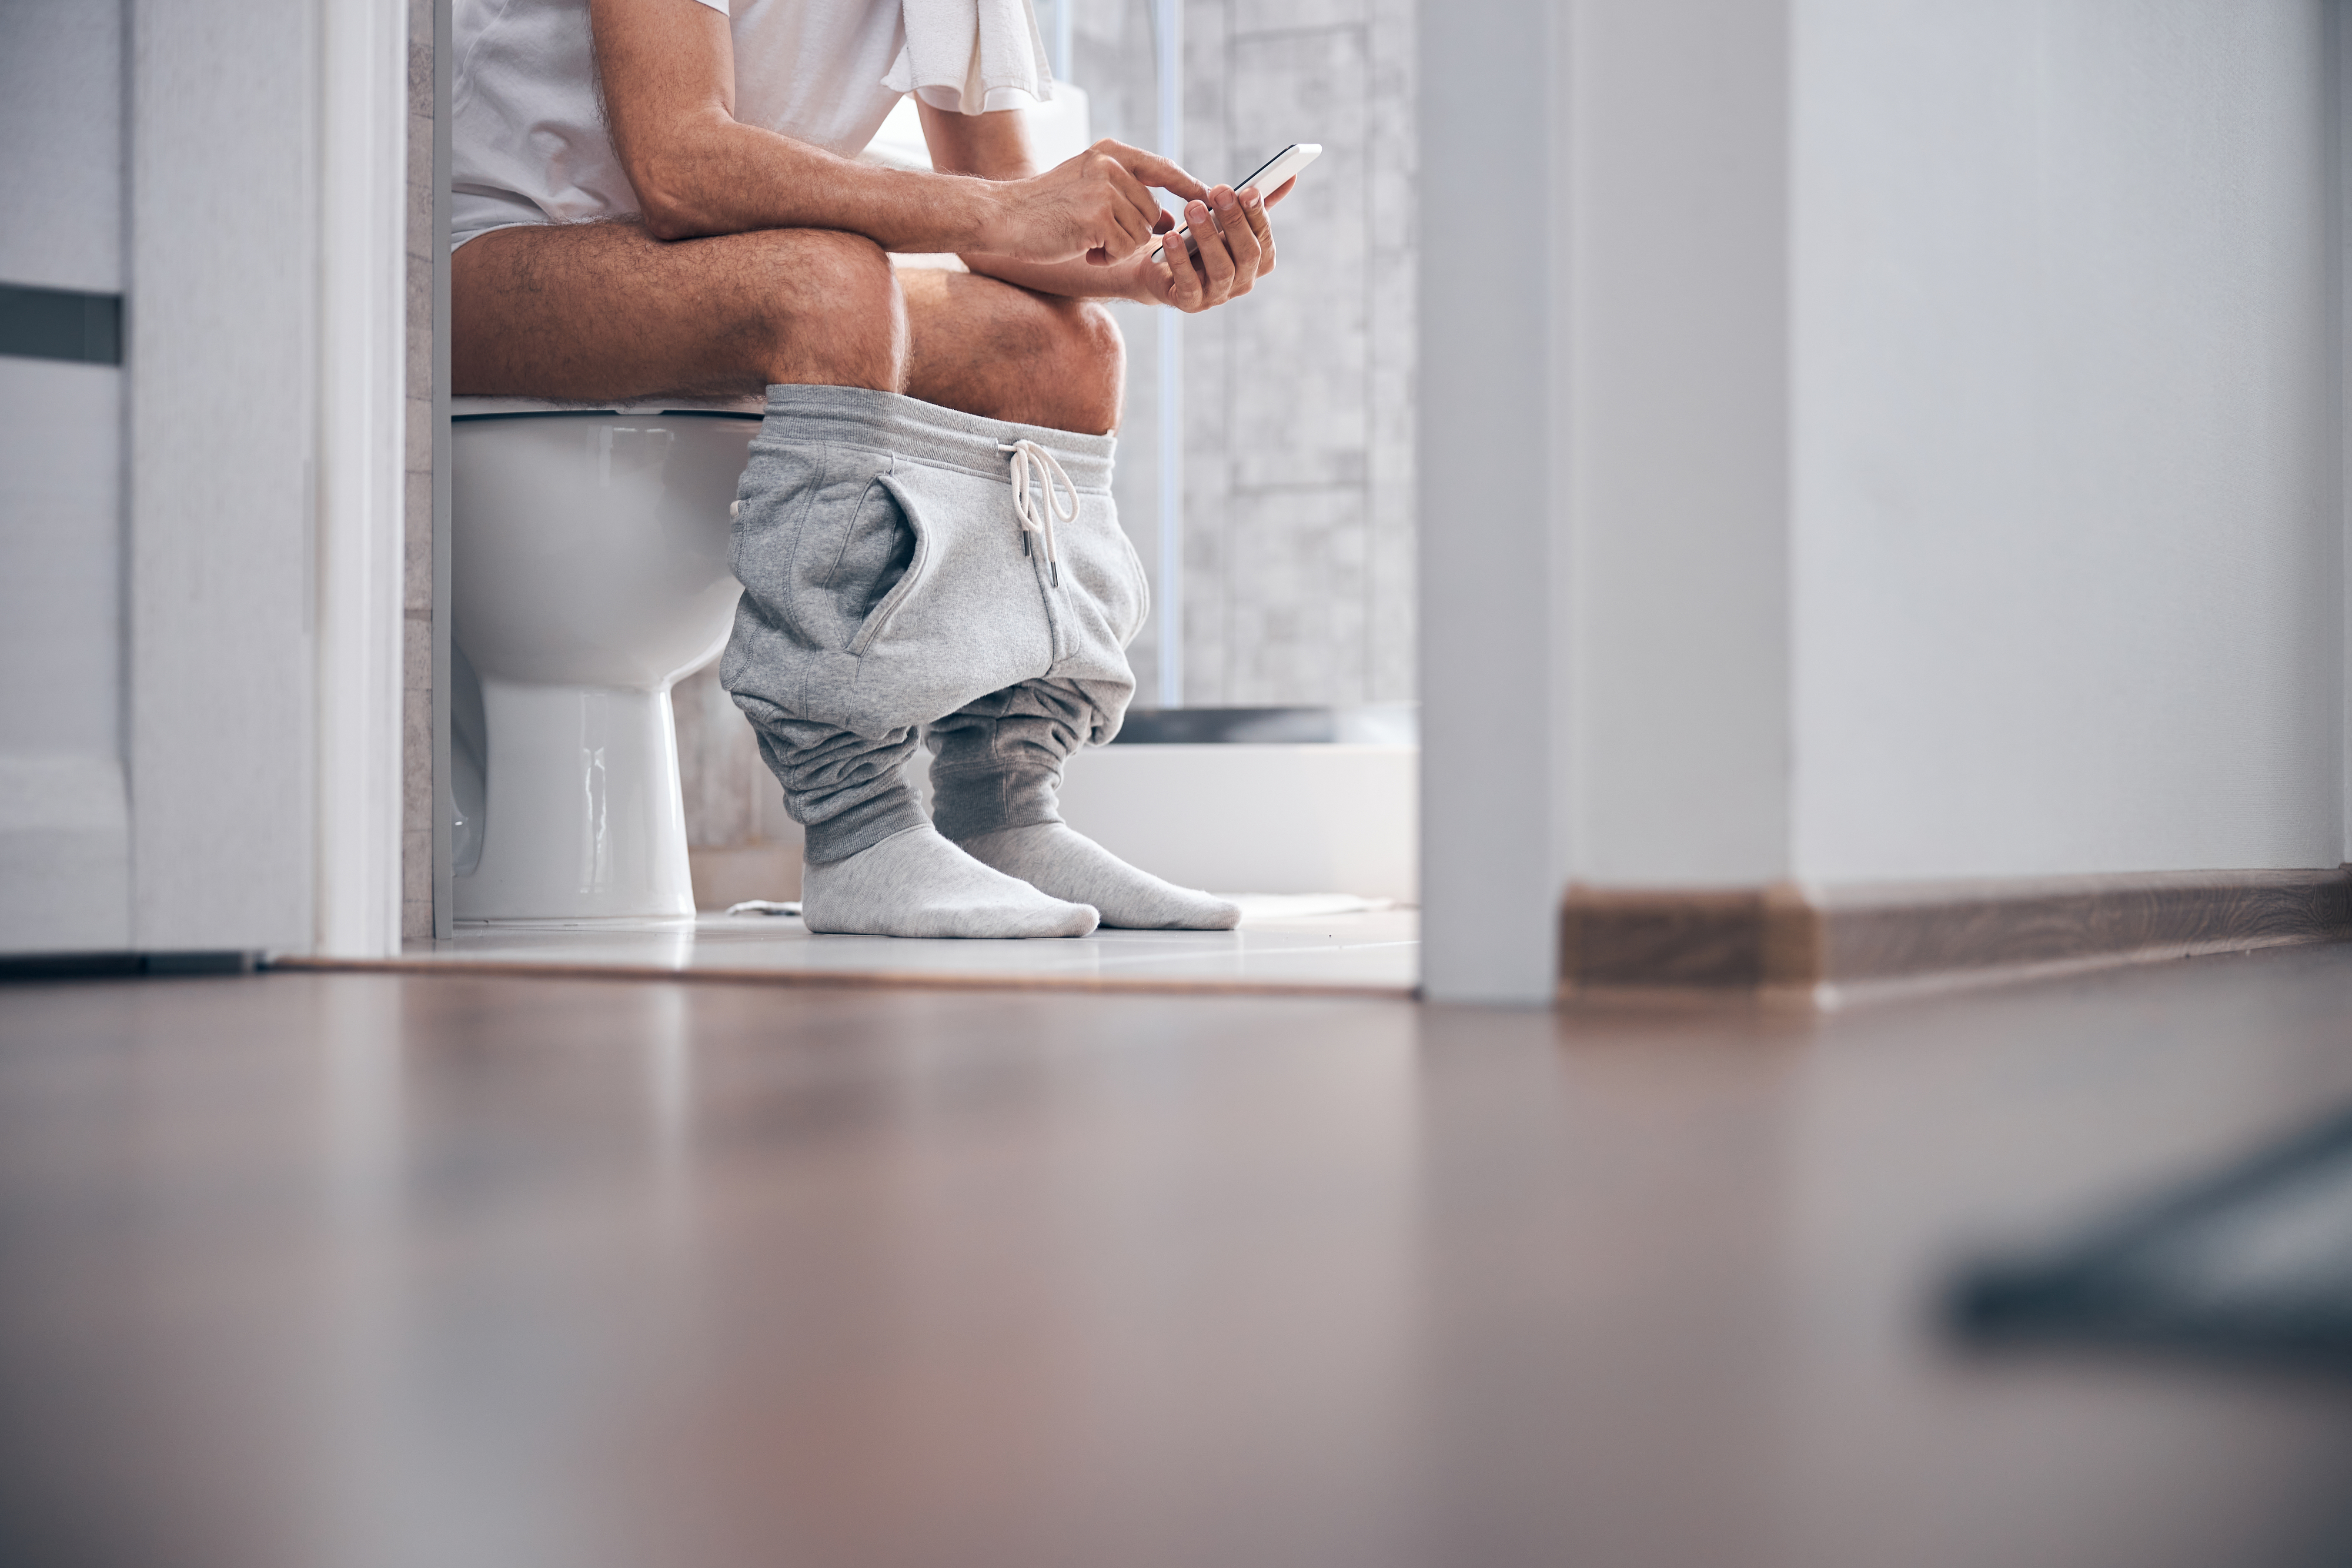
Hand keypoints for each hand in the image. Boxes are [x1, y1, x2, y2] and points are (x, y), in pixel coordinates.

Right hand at [981, 139, 1207, 265]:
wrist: (1004, 216)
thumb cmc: (1046, 208)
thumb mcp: (1089, 188)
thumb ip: (1129, 196)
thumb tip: (1172, 219)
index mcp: (1110, 152)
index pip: (1163, 167)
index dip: (1189, 186)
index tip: (1211, 199)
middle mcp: (1110, 164)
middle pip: (1152, 211)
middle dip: (1131, 233)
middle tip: (1097, 235)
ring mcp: (1104, 189)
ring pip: (1140, 234)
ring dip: (1117, 247)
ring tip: (1086, 240)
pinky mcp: (1097, 216)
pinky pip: (1123, 249)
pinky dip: (1106, 258)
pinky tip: (1083, 250)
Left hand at [1130, 178, 1290, 312]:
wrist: (1159, 265)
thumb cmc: (1199, 240)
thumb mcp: (1226, 219)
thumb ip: (1255, 203)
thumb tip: (1290, 177)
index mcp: (1258, 260)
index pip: (1265, 239)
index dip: (1258, 215)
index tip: (1249, 190)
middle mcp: (1243, 281)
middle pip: (1248, 254)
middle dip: (1235, 221)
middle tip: (1219, 192)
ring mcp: (1218, 296)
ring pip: (1221, 269)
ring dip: (1207, 236)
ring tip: (1192, 208)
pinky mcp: (1190, 304)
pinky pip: (1189, 284)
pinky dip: (1180, 260)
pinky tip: (1171, 237)